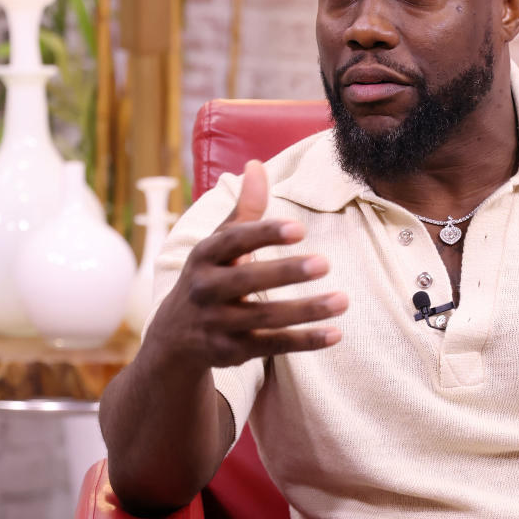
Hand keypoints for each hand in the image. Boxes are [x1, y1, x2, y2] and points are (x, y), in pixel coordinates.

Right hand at [148, 159, 347, 370]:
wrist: (175, 337)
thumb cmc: (209, 277)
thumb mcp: (218, 244)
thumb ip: (244, 211)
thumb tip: (256, 165)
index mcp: (203, 257)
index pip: (233, 242)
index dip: (264, 234)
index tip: (299, 228)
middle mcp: (205, 290)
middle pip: (247, 281)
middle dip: (285, 273)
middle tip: (325, 263)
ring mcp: (217, 324)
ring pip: (265, 318)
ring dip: (306, 311)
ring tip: (343, 300)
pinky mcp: (232, 353)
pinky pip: (273, 346)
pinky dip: (304, 341)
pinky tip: (335, 333)